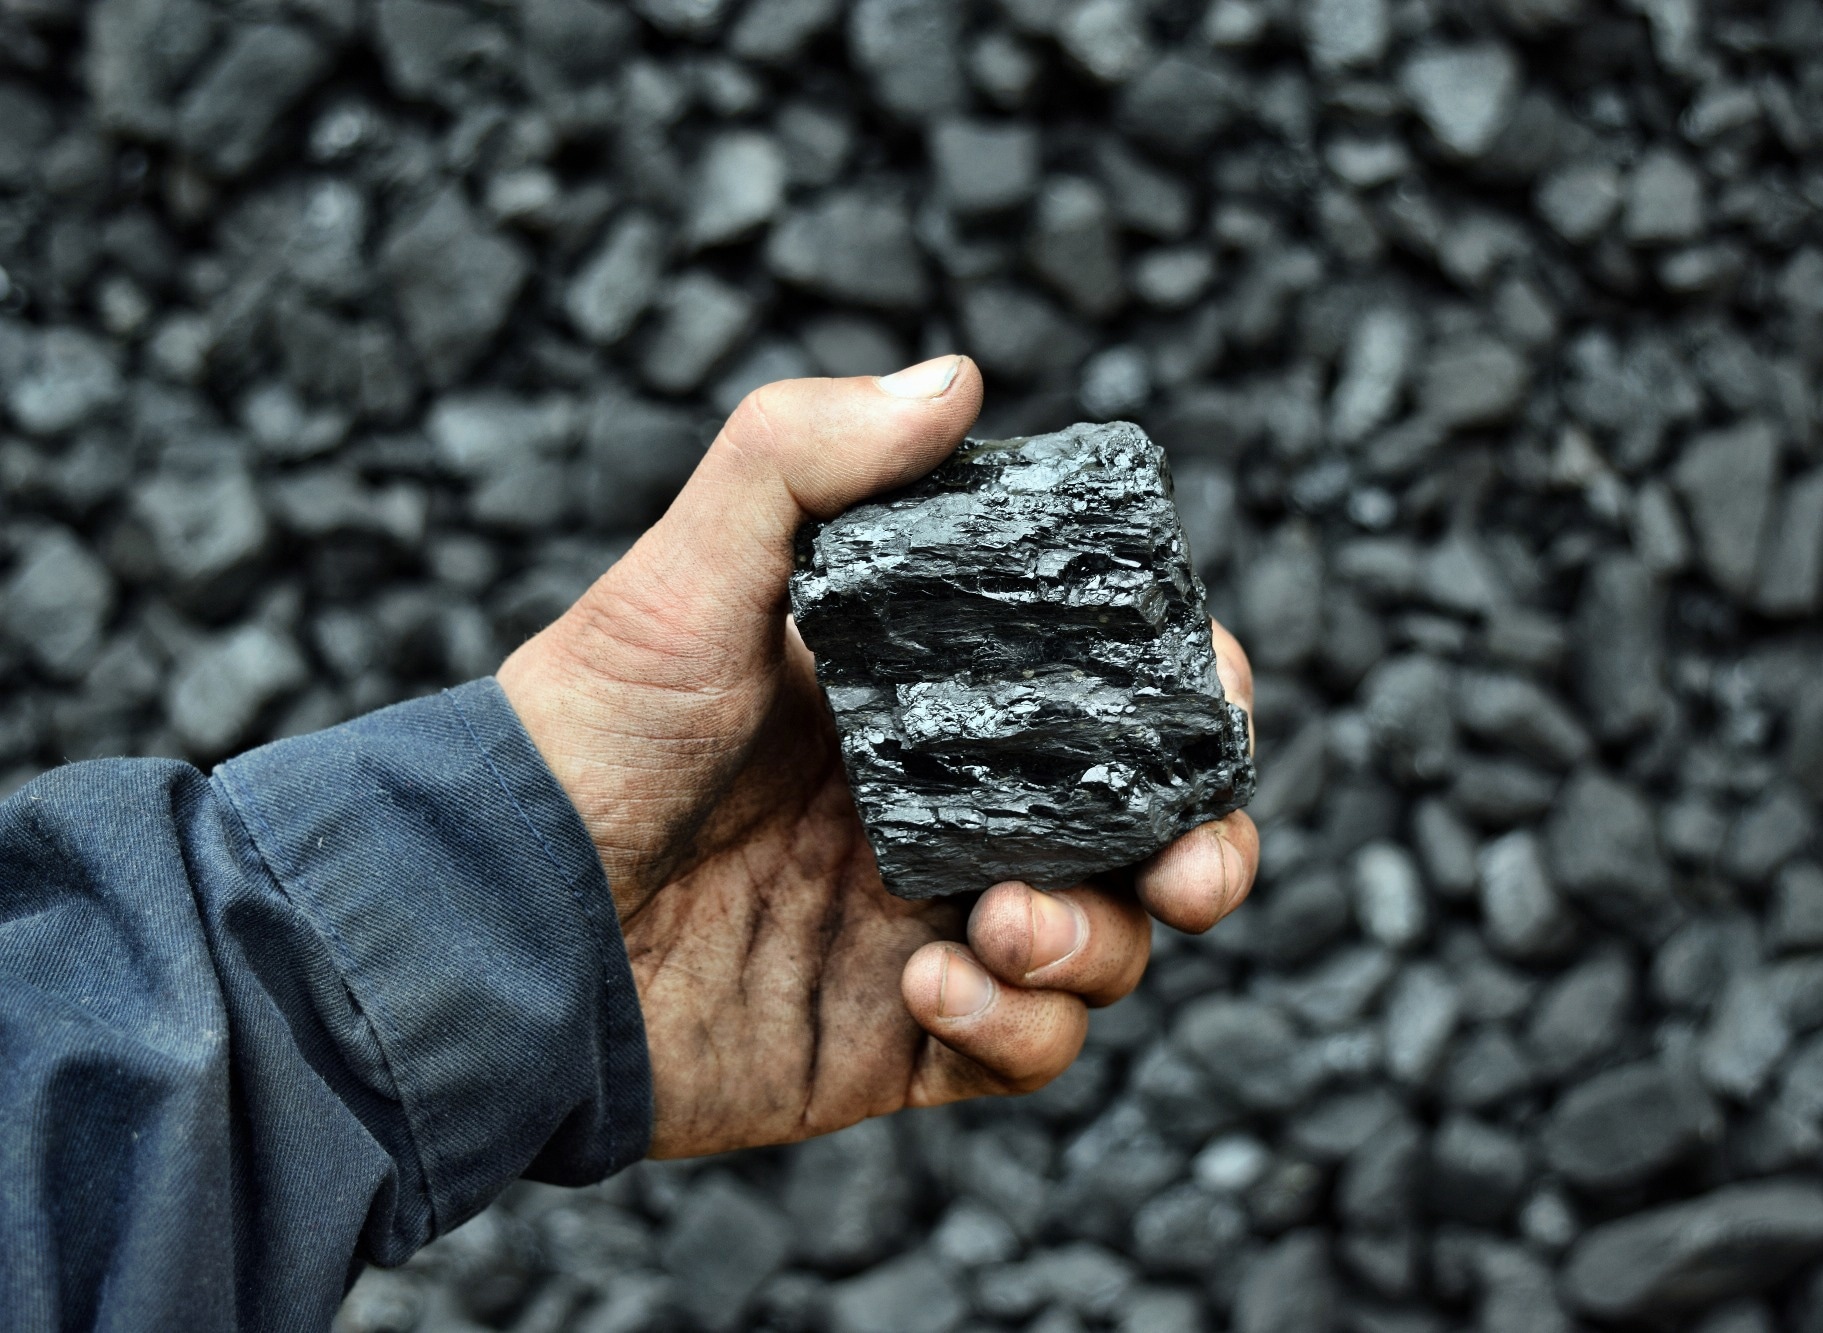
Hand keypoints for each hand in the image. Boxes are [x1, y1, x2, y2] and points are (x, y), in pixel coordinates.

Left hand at [496, 357, 1259, 1157]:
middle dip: (1203, 848)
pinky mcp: (901, 1039)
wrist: (490, 921)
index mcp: (933, 695)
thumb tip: (956, 377)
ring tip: (1001, 920)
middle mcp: (950, 809)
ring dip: (1096, 940)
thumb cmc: (582, 732)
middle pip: (1144, 833)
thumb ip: (804, 457)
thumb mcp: (686, 572)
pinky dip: (1019, 1025)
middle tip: (1192, 866)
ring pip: (1106, 946)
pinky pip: (1024, 1049)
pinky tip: (935, 984)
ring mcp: (931, 925)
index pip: (1109, 691)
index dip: (1187, 697)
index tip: (1208, 700)